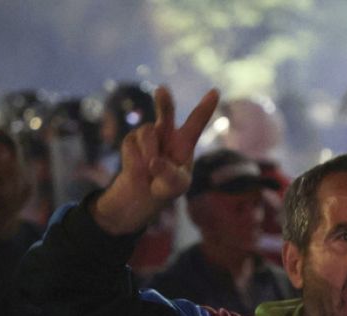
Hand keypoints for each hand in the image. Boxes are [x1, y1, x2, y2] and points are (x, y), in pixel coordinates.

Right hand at [93, 87, 220, 234]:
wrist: (144, 192)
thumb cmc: (167, 187)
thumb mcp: (175, 185)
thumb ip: (168, 174)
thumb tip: (153, 162)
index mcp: (185, 141)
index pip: (197, 122)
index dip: (206, 107)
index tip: (215, 92)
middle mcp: (167, 132)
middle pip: (166, 111)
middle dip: (164, 101)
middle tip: (162, 90)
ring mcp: (148, 134)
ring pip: (147, 133)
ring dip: (148, 153)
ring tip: (150, 169)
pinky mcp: (131, 140)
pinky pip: (132, 147)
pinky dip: (135, 163)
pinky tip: (139, 171)